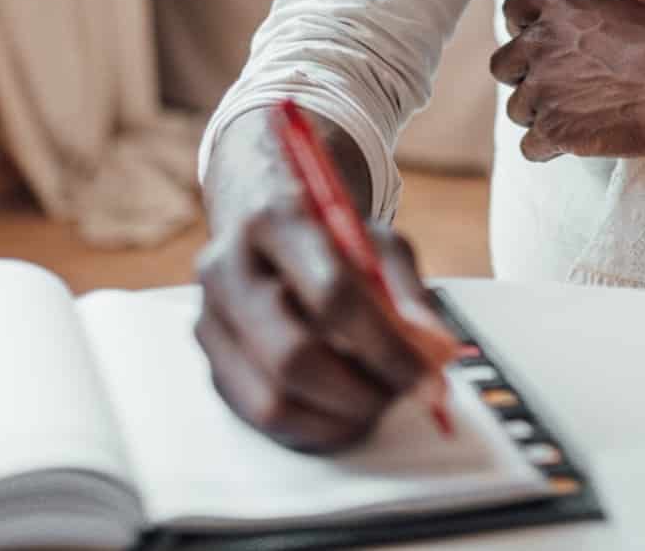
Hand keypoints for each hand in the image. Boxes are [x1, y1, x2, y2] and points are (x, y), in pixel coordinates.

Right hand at [193, 206, 436, 452]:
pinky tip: (346, 409)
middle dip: (361, 392)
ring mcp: (209, 320)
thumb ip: (409, 294)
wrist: (260, 218)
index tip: (429, 375)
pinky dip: (314, 426)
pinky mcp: (210, 363)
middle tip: (403, 395)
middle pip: (293, 356)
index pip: (331, 294)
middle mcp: (227, 268)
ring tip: (378, 401)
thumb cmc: (328, 235)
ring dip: (338, 417)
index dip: (387, 346)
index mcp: (275, 220)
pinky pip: (260, 417)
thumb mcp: (377, 242)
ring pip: (272, 400)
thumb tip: (435, 353)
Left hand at [489, 0, 644, 161]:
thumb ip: (582, 20)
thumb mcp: (622, 10)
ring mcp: (544, 87)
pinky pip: (529, 146)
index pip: (513, 11)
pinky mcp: (554, 129)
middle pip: (503, 65)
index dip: (523, 31)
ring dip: (539, 115)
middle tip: (556, 89)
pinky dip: (547, 148)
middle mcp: (541, 42)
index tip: (539, 46)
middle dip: (524, 78)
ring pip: (516, 109)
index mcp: (560, 5)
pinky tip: (572, 144)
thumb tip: (572, 37)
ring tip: (576, 118)